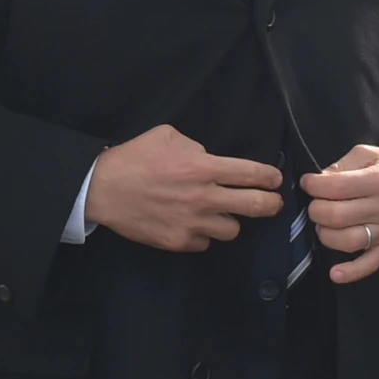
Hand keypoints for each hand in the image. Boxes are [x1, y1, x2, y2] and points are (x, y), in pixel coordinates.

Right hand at [84, 124, 282, 251]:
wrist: (103, 189)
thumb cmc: (134, 158)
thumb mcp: (167, 136)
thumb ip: (195, 147)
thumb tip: (210, 159)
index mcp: (203, 167)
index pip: (251, 174)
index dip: (269, 178)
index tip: (275, 180)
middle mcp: (204, 197)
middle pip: (255, 206)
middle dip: (271, 205)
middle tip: (273, 203)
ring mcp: (192, 223)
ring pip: (232, 230)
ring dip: (230, 221)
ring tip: (219, 214)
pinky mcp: (179, 242)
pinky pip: (205, 243)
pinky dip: (203, 235)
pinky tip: (192, 224)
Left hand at [301, 145, 378, 284]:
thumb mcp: (371, 154)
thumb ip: (344, 164)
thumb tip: (320, 179)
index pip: (336, 186)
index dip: (313, 185)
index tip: (308, 183)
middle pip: (337, 216)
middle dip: (316, 210)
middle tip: (315, 204)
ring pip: (348, 241)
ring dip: (326, 235)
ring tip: (323, 225)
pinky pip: (370, 265)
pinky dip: (351, 272)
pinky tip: (335, 274)